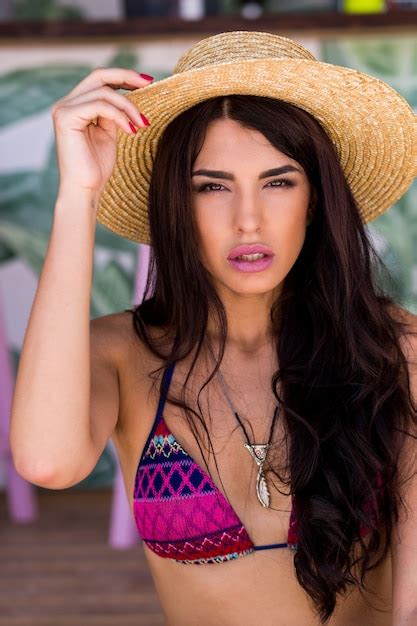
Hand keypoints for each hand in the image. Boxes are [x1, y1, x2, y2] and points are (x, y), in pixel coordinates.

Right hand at [51, 67, 152, 206]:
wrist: (85, 190)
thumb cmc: (97, 168)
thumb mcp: (108, 133)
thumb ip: (113, 113)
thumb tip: (128, 95)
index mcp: (75, 106)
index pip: (100, 81)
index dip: (123, 77)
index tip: (147, 81)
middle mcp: (65, 104)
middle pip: (98, 76)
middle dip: (126, 76)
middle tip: (149, 83)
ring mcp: (63, 109)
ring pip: (103, 92)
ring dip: (128, 107)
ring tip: (142, 124)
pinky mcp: (66, 117)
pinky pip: (99, 106)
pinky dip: (120, 116)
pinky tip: (131, 130)